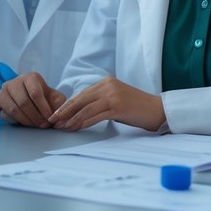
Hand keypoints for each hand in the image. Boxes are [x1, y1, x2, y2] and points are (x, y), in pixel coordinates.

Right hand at [0, 71, 64, 127]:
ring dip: (27, 121)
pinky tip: (25, 122)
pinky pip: (5, 114)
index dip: (43, 108)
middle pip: (24, 102)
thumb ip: (59, 103)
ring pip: (14, 109)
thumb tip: (59, 113)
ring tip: (36, 125)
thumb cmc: (43, 98)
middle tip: (44, 125)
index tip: (50, 119)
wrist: (29, 97)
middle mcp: (16, 81)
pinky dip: (16, 121)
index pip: (35, 93)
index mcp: (31, 77)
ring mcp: (5, 89)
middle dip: (36, 117)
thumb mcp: (54, 98)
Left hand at [47, 76, 163, 131]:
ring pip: (85, 108)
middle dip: (65, 111)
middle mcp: (107, 86)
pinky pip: (95, 116)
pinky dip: (84, 122)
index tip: (56, 114)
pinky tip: (76, 128)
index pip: (81, 94)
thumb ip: (100, 101)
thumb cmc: (136, 108)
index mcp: (106, 82)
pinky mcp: (117, 107)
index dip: (68, 105)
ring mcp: (112, 95)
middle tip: (53, 121)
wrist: (157, 110)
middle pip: (80, 99)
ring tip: (63, 127)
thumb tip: (80, 111)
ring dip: (72, 119)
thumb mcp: (116, 100)